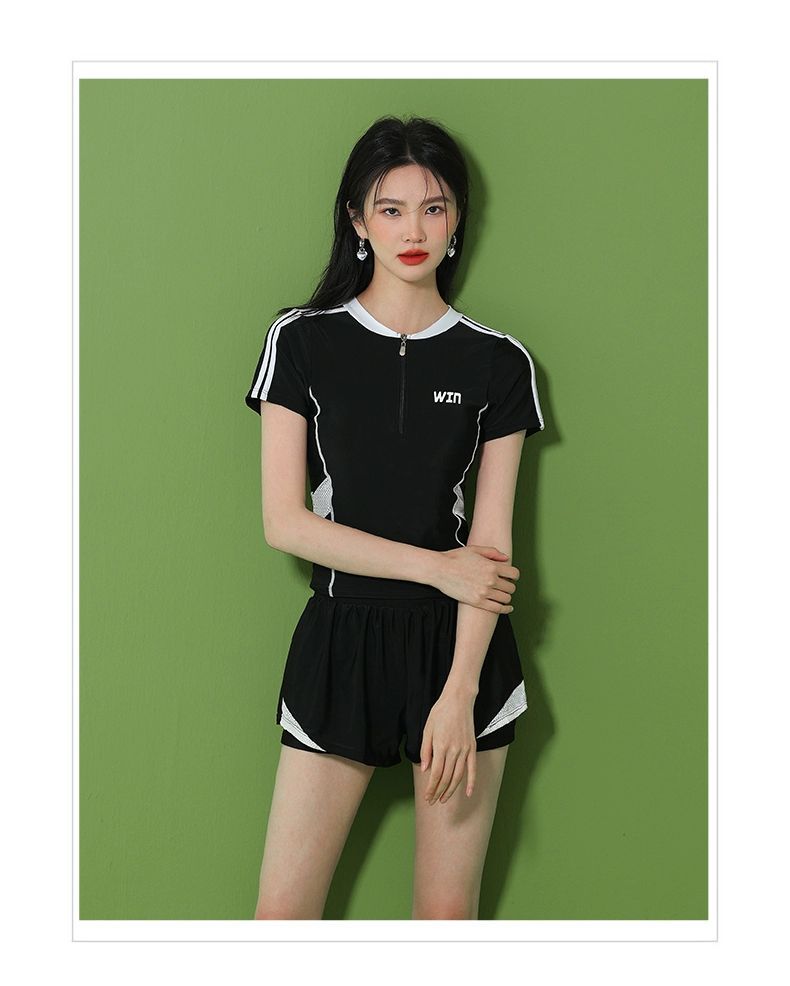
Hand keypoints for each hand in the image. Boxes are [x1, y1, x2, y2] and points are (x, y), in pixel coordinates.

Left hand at [420, 687, 477, 803]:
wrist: (458, 700)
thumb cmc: (440, 712)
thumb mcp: (427, 729)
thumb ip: (426, 750)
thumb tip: (425, 770)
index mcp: (440, 746)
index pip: (435, 774)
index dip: (431, 788)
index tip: (428, 797)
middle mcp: (453, 750)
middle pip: (446, 778)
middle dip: (439, 792)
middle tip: (433, 801)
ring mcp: (464, 750)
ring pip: (458, 776)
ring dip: (451, 790)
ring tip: (444, 799)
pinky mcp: (472, 747)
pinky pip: (472, 768)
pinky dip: (471, 782)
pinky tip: (469, 793)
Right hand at [432, 545, 518, 612]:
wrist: (440, 569)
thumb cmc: (455, 558)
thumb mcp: (474, 549)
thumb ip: (492, 552)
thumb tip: (506, 558)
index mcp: (492, 566)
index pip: (514, 574)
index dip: (514, 575)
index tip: (511, 577)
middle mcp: (490, 580)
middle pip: (511, 587)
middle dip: (509, 586)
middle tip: (504, 586)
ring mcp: (484, 592)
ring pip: (506, 598)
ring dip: (506, 597)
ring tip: (502, 595)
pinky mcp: (477, 602)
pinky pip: (498, 609)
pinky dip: (505, 609)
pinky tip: (507, 608)